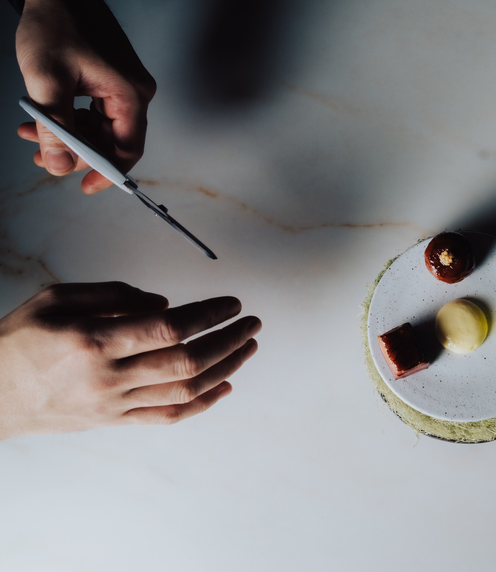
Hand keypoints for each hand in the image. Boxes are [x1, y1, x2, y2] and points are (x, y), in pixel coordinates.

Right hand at [0, 283, 260, 440]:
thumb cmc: (20, 340)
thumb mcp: (58, 298)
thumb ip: (114, 295)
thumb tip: (166, 303)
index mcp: (94, 340)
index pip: (168, 329)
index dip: (208, 315)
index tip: (232, 303)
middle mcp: (108, 376)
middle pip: (186, 363)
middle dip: (228, 340)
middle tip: (252, 323)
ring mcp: (113, 404)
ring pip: (184, 392)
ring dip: (225, 368)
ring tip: (247, 347)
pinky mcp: (114, 421)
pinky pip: (167, 416)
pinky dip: (202, 403)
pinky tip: (224, 385)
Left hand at [15, 0, 155, 193]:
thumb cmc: (56, 24)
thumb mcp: (47, 79)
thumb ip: (55, 127)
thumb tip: (58, 166)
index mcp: (130, 94)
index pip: (127, 148)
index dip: (106, 172)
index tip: (83, 186)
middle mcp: (135, 93)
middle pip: (112, 140)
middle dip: (76, 152)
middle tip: (41, 155)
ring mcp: (124, 86)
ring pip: (99, 127)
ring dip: (68, 136)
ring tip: (31, 134)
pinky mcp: (110, 80)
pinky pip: (94, 112)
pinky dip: (69, 119)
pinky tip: (41, 116)